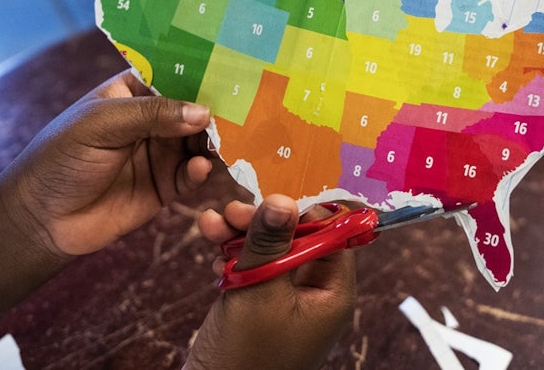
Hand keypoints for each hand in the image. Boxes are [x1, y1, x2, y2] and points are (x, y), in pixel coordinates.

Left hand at [2, 70, 214, 257]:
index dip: (202, 75)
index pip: (174, 77)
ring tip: (222, 144)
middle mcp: (152, 120)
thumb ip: (152, 114)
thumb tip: (203, 112)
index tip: (234, 74)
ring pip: (200, 143)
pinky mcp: (165, 186)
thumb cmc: (61, 158)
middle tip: (242, 114)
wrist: (40, 219)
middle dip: (216, 112)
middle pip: (194, 110)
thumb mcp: (101, 124)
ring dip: (214, 143)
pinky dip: (201, 171)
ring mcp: (160, 153)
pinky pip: (192, 175)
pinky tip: (199, 169)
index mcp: (133, 93)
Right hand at [184, 195, 356, 369]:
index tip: (273, 190)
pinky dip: (231, 251)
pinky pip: (252, 265)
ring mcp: (286, 297)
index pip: (332, 234)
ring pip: (270, 247)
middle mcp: (315, 292)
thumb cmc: (247, 355)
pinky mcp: (260, 301)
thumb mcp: (260, 291)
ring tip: (213, 222)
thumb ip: (270, 242)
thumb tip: (283, 196)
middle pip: (297, 236)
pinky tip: (211, 243)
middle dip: (264, 219)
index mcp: (333, 292)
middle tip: (233, 209)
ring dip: (240, 230)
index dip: (304, 210)